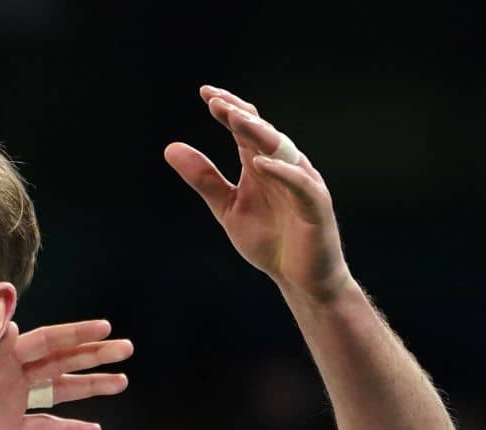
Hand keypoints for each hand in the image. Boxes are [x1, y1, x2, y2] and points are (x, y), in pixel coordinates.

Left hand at [0, 320, 131, 429]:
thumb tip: (7, 323)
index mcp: (5, 356)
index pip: (48, 341)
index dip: (76, 334)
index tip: (104, 328)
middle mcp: (16, 374)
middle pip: (63, 361)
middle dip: (94, 355)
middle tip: (126, 349)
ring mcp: (17, 400)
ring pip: (61, 391)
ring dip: (91, 386)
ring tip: (121, 382)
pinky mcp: (12, 425)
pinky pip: (46, 425)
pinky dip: (69, 429)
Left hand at [164, 85, 350, 301]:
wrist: (300, 279)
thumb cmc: (269, 240)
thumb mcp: (227, 207)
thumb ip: (204, 179)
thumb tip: (170, 148)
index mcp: (261, 164)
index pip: (245, 128)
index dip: (228, 109)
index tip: (205, 93)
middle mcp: (283, 167)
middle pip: (262, 132)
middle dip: (240, 115)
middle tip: (216, 101)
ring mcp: (302, 183)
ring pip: (282, 150)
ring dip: (260, 133)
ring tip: (235, 118)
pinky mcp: (315, 206)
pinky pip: (300, 184)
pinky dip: (282, 172)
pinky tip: (260, 163)